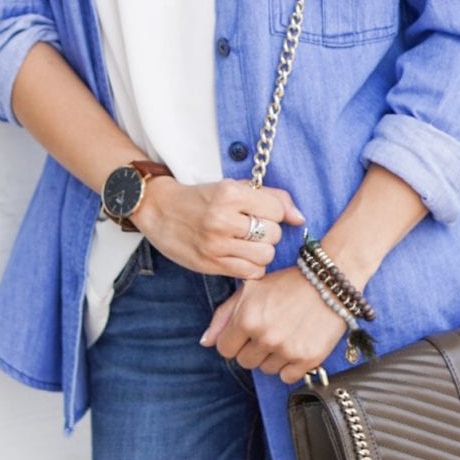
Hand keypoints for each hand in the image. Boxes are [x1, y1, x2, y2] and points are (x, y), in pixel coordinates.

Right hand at [133, 177, 304, 278]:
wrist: (159, 209)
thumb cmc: (201, 197)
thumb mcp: (233, 187)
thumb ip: (271, 197)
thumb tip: (300, 218)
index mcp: (230, 193)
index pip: (277, 210)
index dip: (274, 213)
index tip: (261, 212)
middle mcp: (222, 218)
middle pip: (273, 234)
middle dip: (268, 233)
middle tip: (252, 229)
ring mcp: (215, 243)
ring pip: (265, 256)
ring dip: (261, 252)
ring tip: (247, 244)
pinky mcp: (210, 264)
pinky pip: (250, 272)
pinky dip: (251, 267)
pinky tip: (240, 257)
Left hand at [199, 266, 346, 383]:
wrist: (329, 282)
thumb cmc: (287, 283)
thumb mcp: (249, 289)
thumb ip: (223, 316)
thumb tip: (205, 342)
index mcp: (247, 318)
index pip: (225, 350)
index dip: (234, 340)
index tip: (247, 331)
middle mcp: (265, 336)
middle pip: (245, 362)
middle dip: (252, 348)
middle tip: (269, 329)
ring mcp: (287, 349)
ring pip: (266, 370)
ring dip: (272, 357)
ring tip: (285, 333)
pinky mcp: (307, 359)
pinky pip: (287, 377)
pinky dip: (290, 366)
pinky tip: (296, 344)